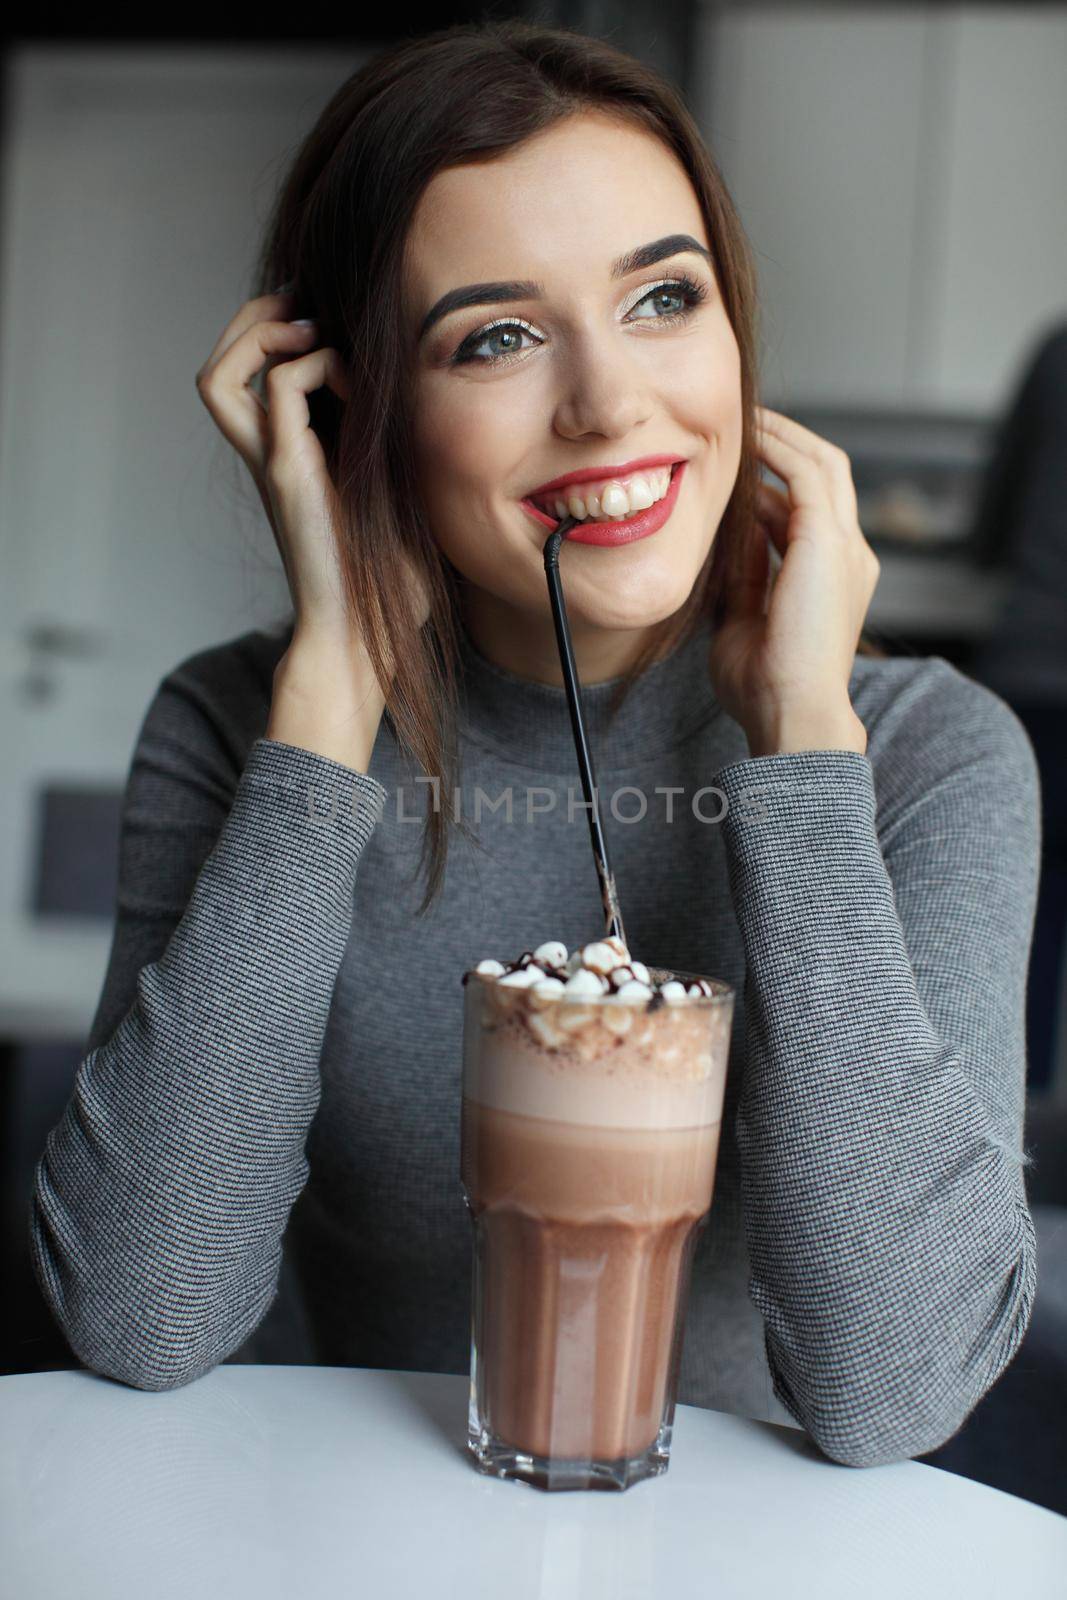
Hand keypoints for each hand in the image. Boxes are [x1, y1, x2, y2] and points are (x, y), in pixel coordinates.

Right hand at [195, 290, 430, 677]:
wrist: (364, 637)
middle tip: (307, 306)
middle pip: (220, 366)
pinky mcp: (286, 471)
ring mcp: (272, 461)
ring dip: (262, 333)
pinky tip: (356, 387)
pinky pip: (280, 386)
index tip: (341, 323)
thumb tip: (441, 404)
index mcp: (295, 456)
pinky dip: (317, 364)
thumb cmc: (390, 585)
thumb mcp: (404, 499)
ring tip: (311, 330)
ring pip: (220, 372)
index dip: (289, 332)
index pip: (263, 374)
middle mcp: (271, 453)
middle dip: (257, 317)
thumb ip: (403, 451)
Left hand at [708, 406, 879, 756]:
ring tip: (744, 416)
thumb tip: (726, 535)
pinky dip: (778, 447)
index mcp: (832, 579)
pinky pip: (807, 472)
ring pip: (823, 463)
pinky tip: (747, 435)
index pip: (806, 513)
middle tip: (743, 423)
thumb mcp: (743, 620)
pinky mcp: (830, 542)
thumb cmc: (764, 686)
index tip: (735, 468)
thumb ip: (742, 576)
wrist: (792, 712)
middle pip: (826, 476)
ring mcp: (845, 547)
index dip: (772, 484)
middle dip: (786, 444)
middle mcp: (848, 557)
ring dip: (783, 436)